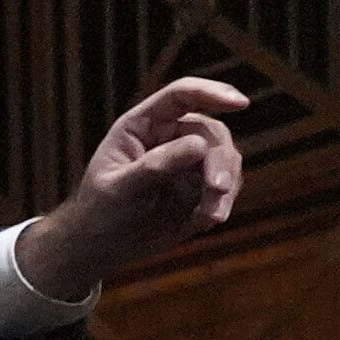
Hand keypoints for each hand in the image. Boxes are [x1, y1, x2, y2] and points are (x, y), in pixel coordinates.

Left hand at [17, 75, 243, 297]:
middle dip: (220, 160)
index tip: (239, 104)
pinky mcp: (201, 186)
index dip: (212, 92)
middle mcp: (170, 136)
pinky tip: (204, 222)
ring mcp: (189, 161)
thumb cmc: (99, 211)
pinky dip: (221, 203)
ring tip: (210, 216)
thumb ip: (155, 166)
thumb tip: (199, 145)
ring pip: (226, 158)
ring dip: (225, 186)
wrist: (102, 247)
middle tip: (218, 189)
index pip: (181, 95)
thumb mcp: (119, 189)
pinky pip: (226, 186)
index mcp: (142, 125)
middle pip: (212, 133)